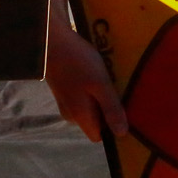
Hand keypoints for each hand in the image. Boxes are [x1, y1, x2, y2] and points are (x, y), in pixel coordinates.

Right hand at [44, 12, 126, 143]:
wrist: (51, 41)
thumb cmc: (78, 62)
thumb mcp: (100, 84)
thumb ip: (111, 108)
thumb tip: (121, 134)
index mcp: (79, 116)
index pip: (98, 136)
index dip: (112, 128)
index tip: (126, 114)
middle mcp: (71, 114)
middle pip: (95, 121)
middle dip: (108, 108)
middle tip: (120, 90)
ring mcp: (66, 101)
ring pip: (90, 106)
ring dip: (101, 95)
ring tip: (111, 78)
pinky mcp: (65, 89)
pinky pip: (84, 95)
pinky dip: (92, 87)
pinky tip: (98, 72)